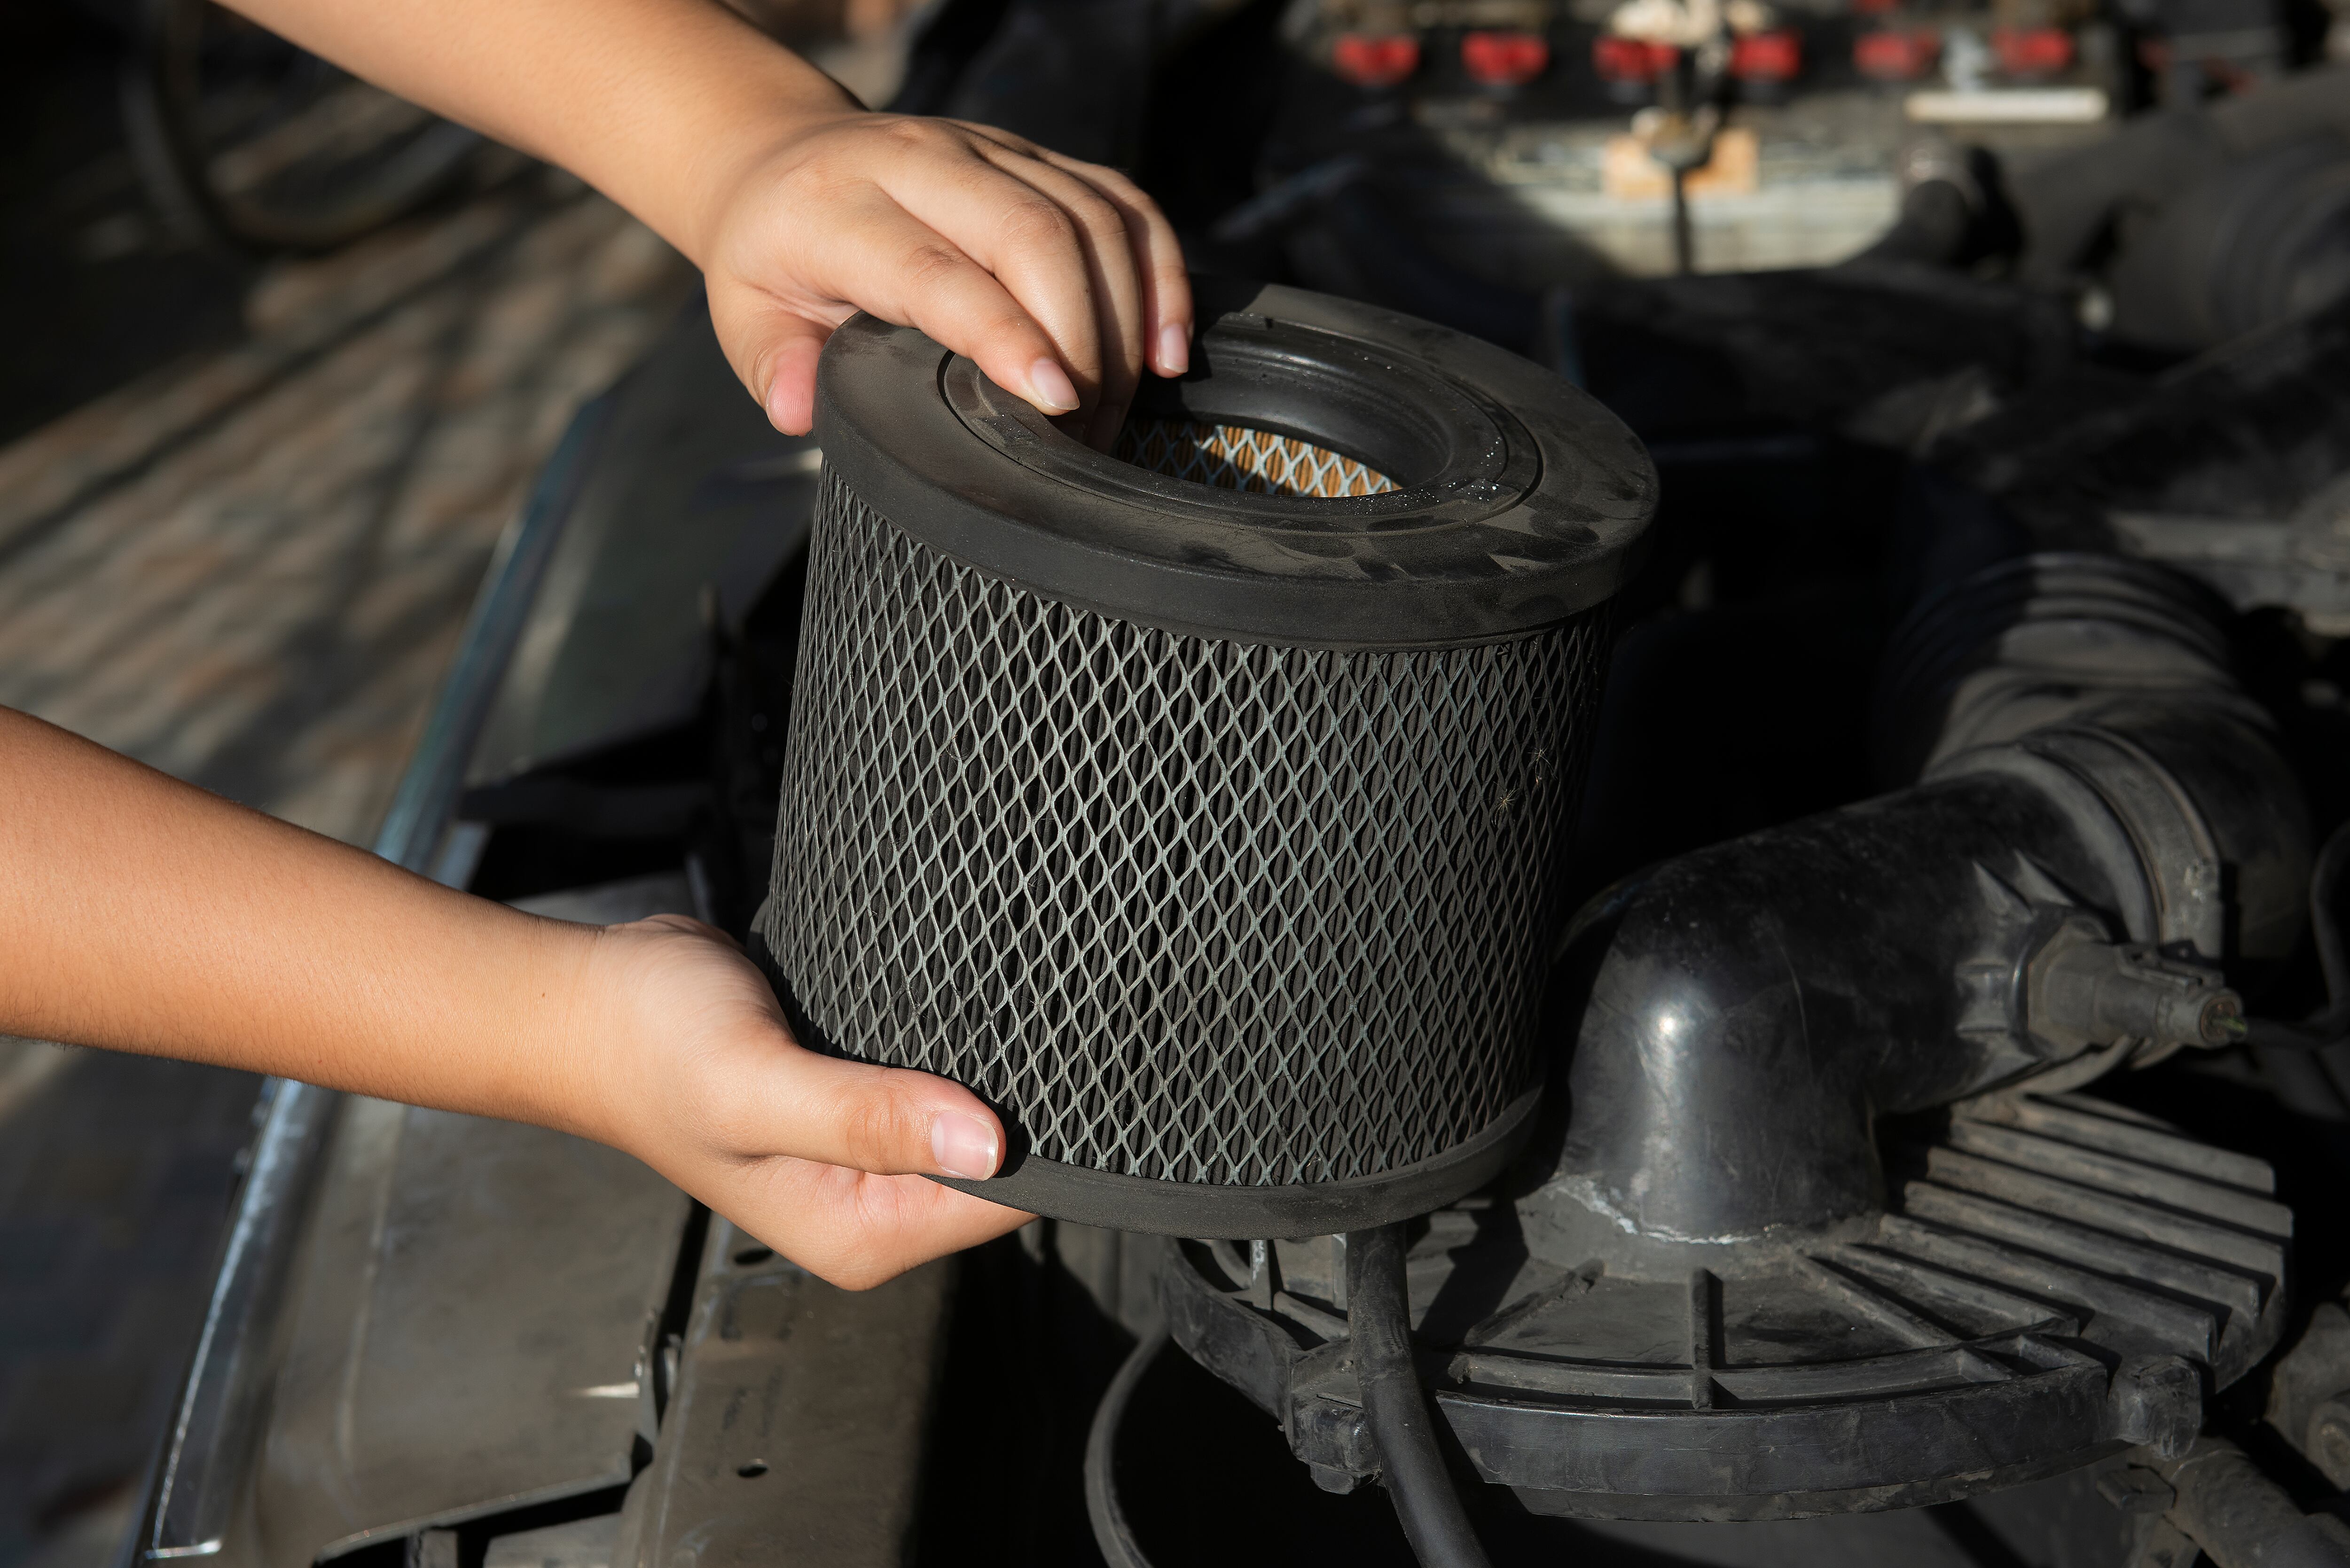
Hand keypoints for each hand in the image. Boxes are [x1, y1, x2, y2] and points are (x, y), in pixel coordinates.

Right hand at [575, 913, 1030, 1288]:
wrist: (594, 1002)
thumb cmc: (651, 1046)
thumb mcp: (756, 1085)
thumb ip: (866, 1118)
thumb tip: (985, 1145)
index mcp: (855, 1230)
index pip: (1001, 1204)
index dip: (1031, 1140)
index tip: (1039, 1071)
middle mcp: (868, 1205)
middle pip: (996, 1167)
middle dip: (1010, 1104)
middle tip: (1014, 1025)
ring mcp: (864, 1157)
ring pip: (968, 1121)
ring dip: (981, 1073)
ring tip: (982, 1012)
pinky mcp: (858, 1104)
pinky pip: (934, 1089)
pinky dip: (947, 1054)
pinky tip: (947, 1016)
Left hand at [697, 108, 1192, 449]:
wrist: (781, 157)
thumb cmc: (772, 253)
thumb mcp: (742, 313)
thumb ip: (773, 364)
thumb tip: (799, 410)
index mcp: (842, 205)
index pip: (941, 269)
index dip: (1008, 335)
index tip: (1056, 402)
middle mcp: (922, 161)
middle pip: (1036, 233)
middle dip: (1083, 338)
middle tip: (1086, 427)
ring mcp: (988, 150)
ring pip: (1090, 216)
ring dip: (1125, 317)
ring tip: (1120, 405)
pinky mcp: (1035, 154)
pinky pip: (1122, 201)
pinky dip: (1158, 271)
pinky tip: (1166, 345)